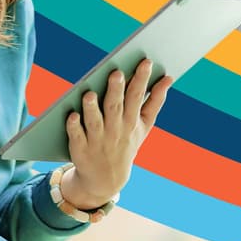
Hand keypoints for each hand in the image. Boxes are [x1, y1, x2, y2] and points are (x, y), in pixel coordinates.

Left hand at [62, 59, 173, 208]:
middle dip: (116, 91)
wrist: (107, 179)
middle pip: (115, 107)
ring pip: (94, 122)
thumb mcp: (144, 126)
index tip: (145, 62)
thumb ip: (156, 101)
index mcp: (131, 122)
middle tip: (116, 72)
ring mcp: (97, 140)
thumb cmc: (125, 143)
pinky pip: (76, 136)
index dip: (141, 79)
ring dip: (92, 108)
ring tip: (89, 93)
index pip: (137, 97)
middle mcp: (115, 130)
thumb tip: (168, 78)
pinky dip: (74, 127)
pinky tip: (71, 115)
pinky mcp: (80, 149)